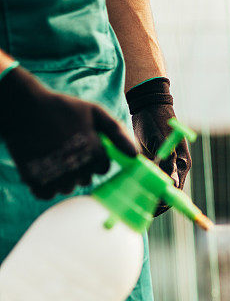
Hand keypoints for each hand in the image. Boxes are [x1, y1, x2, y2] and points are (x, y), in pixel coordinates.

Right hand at [0, 65, 136, 198]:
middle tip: (64, 147)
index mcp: (94, 153)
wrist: (22, 106)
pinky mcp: (37, 181)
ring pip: (67, 188)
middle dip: (78, 167)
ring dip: (62, 176)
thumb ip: (117, 132)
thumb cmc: (61, 108)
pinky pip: (48, 194)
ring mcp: (56, 177)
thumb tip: (135, 155)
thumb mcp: (94, 112)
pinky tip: (41, 164)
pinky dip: (45, 183)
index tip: (82, 143)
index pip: (102, 168)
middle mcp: (78, 169)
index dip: (93, 156)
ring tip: (51, 154)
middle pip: (85, 180)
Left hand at [126, 77, 191, 215]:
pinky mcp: (154, 164)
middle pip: (169, 193)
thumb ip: (167, 159)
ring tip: (137, 204)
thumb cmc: (156, 119)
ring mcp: (165, 167)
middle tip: (143, 210)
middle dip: (157, 203)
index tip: (154, 208)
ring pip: (159, 189)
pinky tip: (133, 191)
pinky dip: (144, 187)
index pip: (176, 190)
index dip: (166, 201)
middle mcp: (175, 168)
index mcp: (181, 163)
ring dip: (150, 197)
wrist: (148, 106)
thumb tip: (171, 182)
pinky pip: (151, 181)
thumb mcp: (161, 138)